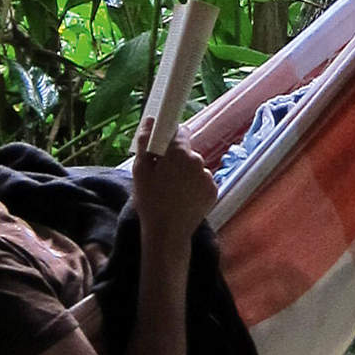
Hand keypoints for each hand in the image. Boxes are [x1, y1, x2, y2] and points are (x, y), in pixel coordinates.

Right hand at [131, 117, 216, 241]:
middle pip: (186, 151)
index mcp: (179, 153)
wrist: (168, 232)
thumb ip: (145, 142)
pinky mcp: (214, 190)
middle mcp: (198, 161)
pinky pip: (202, 181)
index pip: (178, 132)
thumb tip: (150, 121)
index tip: (161, 151)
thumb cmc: (150, 202)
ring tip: (171, 191)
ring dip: (185, 174)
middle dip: (175, 159)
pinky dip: (194, 187)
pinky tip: (182, 198)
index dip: (169, 140)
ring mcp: (207, 176)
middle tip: (161, 177)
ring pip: (194, 167)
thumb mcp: (140, 171)